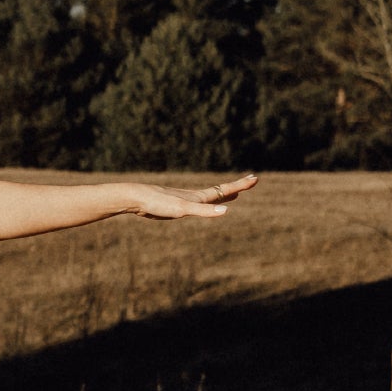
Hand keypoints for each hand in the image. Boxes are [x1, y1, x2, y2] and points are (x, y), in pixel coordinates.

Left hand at [125, 172, 257, 220]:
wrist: (135, 198)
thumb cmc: (158, 203)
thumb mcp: (183, 209)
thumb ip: (204, 211)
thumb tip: (226, 212)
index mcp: (198, 197)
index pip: (225, 190)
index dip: (240, 185)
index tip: (256, 178)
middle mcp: (194, 197)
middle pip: (220, 191)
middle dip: (237, 187)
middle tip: (251, 181)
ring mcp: (184, 200)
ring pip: (209, 197)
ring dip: (224, 196)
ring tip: (233, 195)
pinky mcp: (174, 206)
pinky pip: (196, 204)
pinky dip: (206, 204)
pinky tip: (201, 206)